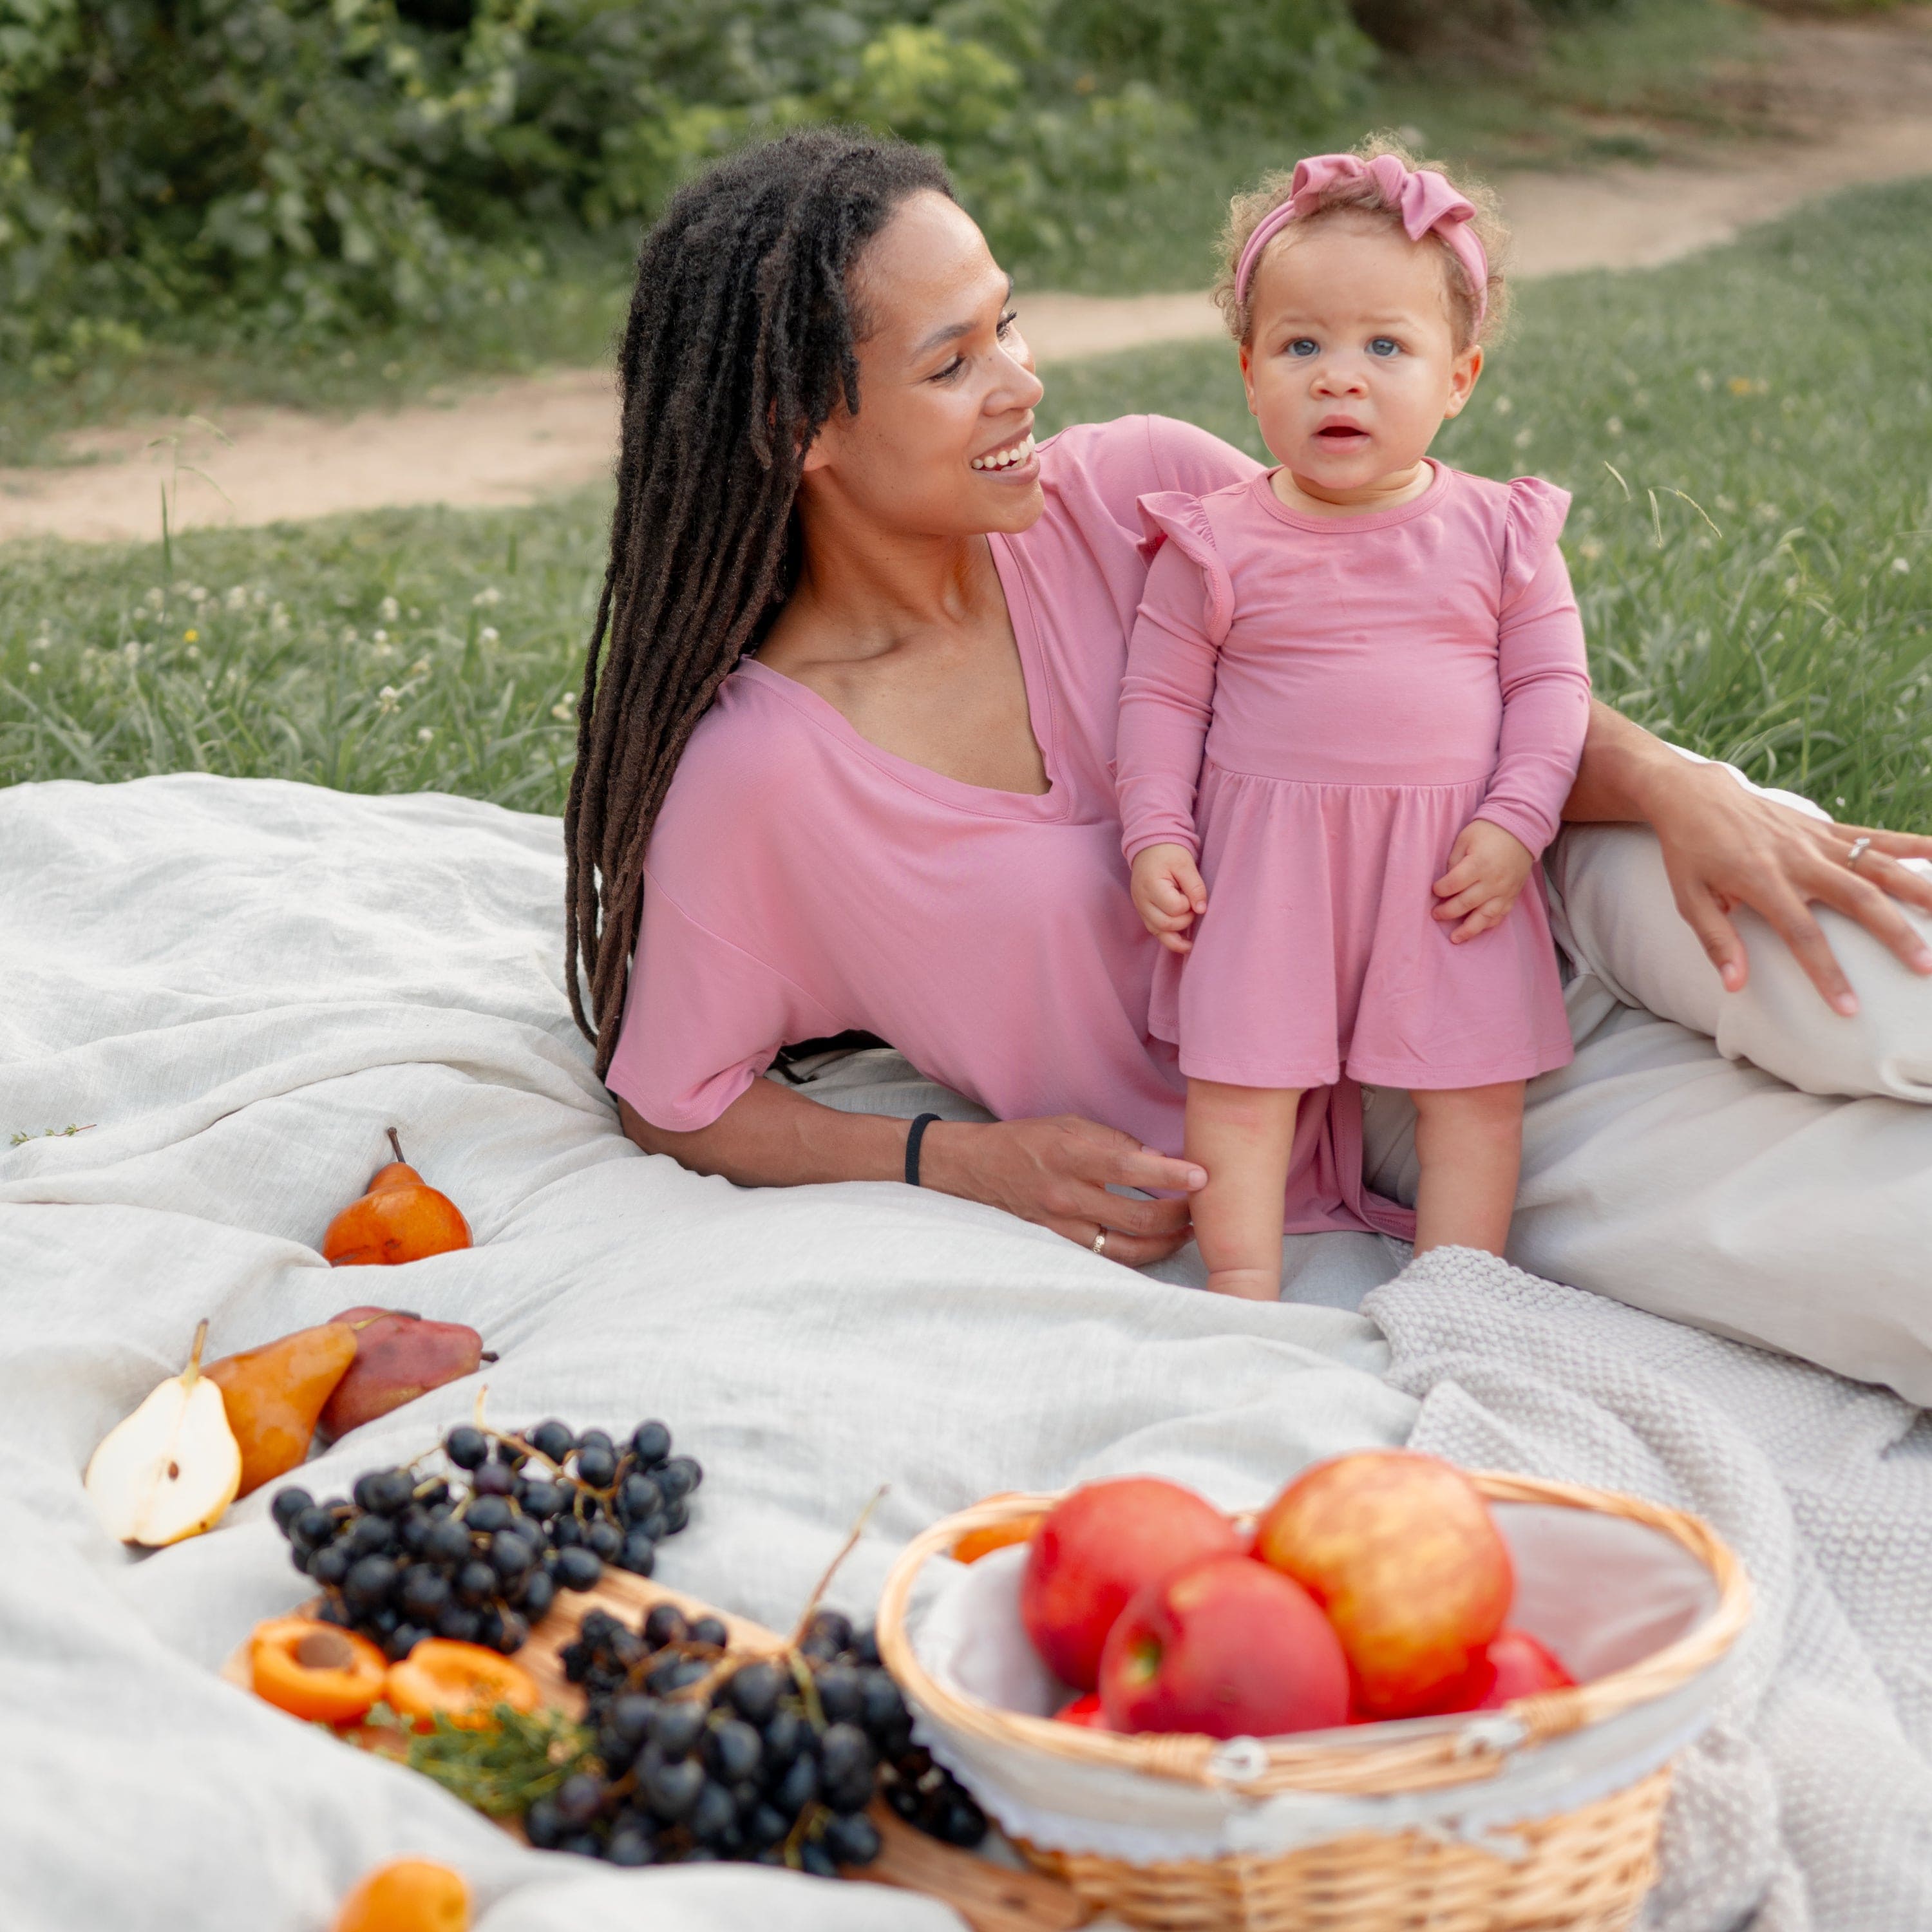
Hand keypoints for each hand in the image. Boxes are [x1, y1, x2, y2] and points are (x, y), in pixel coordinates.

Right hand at [923, 1115, 1205, 1266]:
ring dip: (1164, 1243)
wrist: (978, 1167)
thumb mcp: (1070, 1124)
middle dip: (1177, 1215)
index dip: (1169, 1173)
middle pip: (1135, 1217)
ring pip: (1125, 1248)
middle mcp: (1066, 1194)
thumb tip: (1156, 1157)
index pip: (1129, 1166)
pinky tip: (1156, 1244)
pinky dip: (1136, 1253)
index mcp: (1071, 1155)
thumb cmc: (1028, 1139)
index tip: (1200, 1175)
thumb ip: (1114, 1140)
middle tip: (1202, 1206)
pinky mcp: (1060, 1242)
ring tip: (1187, 1231)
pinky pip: (1106, 1256)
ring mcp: (1062, 1225)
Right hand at [1130, 843, 1207, 953]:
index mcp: (1151, 886)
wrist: (1150, 847)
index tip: (1191, 894)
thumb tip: (1202, 910)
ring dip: (1178, 934)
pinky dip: (1171, 939)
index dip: (1188, 904)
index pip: (1174, 908)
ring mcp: (1141, 909)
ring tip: (1192, 934)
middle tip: (1192, 907)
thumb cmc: (1169, 853)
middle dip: (1185, 920)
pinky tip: (1184, 943)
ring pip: (1159, 933)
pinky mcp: (1144, 913)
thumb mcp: (1185, 864)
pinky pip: (1156, 932)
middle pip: (1166, 924)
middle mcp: (1142, 901)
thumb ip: (1195, 887)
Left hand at [1432, 820, 1533, 941]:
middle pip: (1466, 903)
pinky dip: (1487, 924)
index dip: (1441, 889)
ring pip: (1485, 916)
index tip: (1434, 890)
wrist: (1521, 830)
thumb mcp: (1464, 839)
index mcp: (1479, 864)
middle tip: (1436, 915)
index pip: (1454, 884)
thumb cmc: (1487, 832)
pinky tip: (1476, 930)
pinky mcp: (1512, 895)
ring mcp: (1505, 890)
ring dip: (1468, 929)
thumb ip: (1454, 861)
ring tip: (1455, 938)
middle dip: (1448, 911)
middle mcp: (1493, 880)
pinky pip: (1500, 915)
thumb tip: (1447, 883)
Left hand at [1644, 761, 1931, 1014]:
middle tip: (1925, 966)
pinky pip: (1876, 836)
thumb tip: (1735, 985)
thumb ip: (1715, 940)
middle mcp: (1797, 859)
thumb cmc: (1690, 853)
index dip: (1826, 973)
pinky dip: (1913, 845)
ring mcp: (1816, 840)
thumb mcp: (1688, 898)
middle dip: (1893, 933)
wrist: (1696, 796)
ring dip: (1918, 888)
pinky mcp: (1826, 827)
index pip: (1802, 934)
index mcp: (1761, 881)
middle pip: (1857, 898)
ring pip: (1877, 864)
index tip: (1849, 1009)